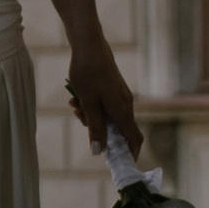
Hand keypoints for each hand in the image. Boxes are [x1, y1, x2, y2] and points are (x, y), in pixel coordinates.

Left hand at [65, 45, 140, 164]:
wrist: (89, 44)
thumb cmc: (87, 73)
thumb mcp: (88, 104)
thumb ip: (95, 128)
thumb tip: (100, 151)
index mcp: (122, 110)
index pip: (134, 139)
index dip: (129, 153)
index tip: (119, 163)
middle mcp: (126, 104)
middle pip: (117, 128)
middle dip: (97, 129)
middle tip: (78, 117)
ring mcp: (121, 95)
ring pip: (108, 116)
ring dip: (91, 115)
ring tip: (74, 103)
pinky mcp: (114, 88)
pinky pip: (105, 105)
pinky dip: (92, 105)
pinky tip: (76, 96)